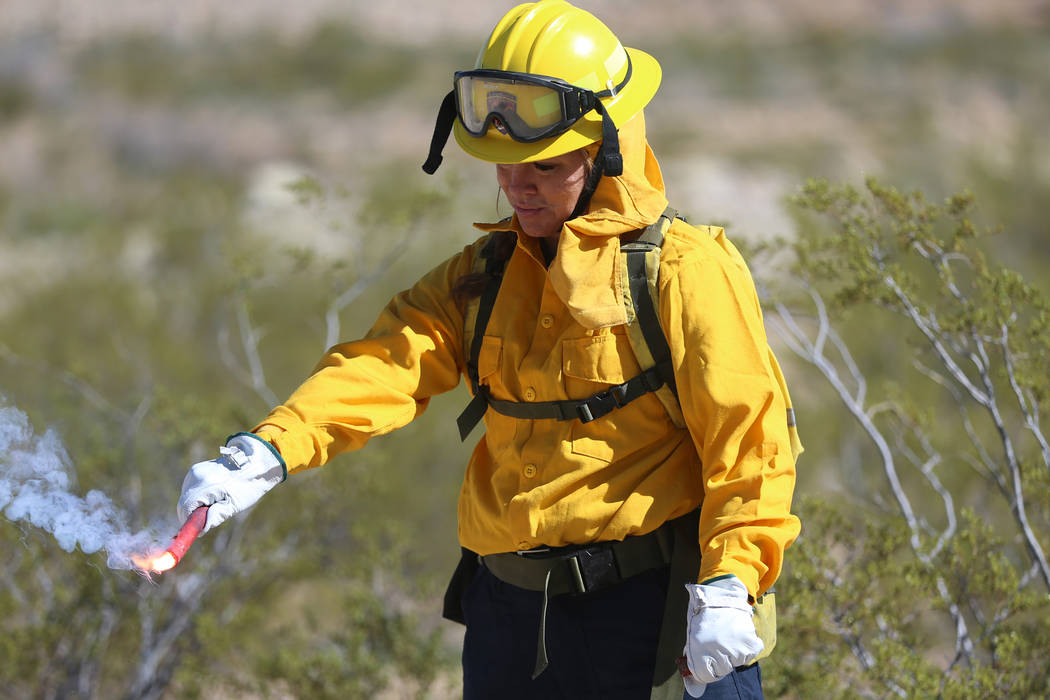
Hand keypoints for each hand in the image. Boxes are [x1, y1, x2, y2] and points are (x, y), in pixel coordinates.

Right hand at [177, 432, 285, 532]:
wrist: (254, 463)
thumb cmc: (247, 485)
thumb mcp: (235, 504)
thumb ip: (216, 516)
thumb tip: (201, 531)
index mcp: (207, 485)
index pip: (185, 507)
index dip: (188, 521)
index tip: (197, 529)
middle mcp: (197, 476)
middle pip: (184, 502)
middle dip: (192, 514)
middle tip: (207, 519)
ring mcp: (195, 471)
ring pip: (186, 496)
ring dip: (195, 505)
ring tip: (215, 502)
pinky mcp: (196, 469)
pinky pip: (190, 488)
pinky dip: (198, 495)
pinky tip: (213, 494)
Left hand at [681, 576, 762, 697]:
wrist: (720, 595)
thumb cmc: (703, 618)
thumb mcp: (692, 638)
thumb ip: (694, 663)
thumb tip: (695, 692)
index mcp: (698, 649)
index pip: (705, 675)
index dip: (706, 667)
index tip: (707, 658)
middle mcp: (716, 650)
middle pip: (722, 670)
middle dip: (720, 659)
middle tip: (717, 640)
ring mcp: (734, 646)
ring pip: (736, 662)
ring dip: (733, 652)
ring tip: (726, 634)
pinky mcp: (749, 642)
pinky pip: (749, 654)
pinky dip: (746, 646)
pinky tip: (737, 633)